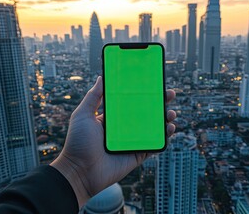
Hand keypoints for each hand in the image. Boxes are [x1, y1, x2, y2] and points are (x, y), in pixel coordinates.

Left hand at [50, 76, 175, 206]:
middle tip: (170, 94)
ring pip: (153, 129)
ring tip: (171, 113)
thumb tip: (101, 78)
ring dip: (165, 120)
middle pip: (146, 114)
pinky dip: (164, 137)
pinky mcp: (137, 155)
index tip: (153, 84)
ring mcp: (132, 142)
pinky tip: (169, 129)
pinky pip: (154, 145)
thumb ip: (93, 97)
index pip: (131, 103)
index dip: (143, 94)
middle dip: (159, 104)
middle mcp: (124, 129)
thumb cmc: (78, 143)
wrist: (80, 172)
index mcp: (112, 118)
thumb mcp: (83, 115)